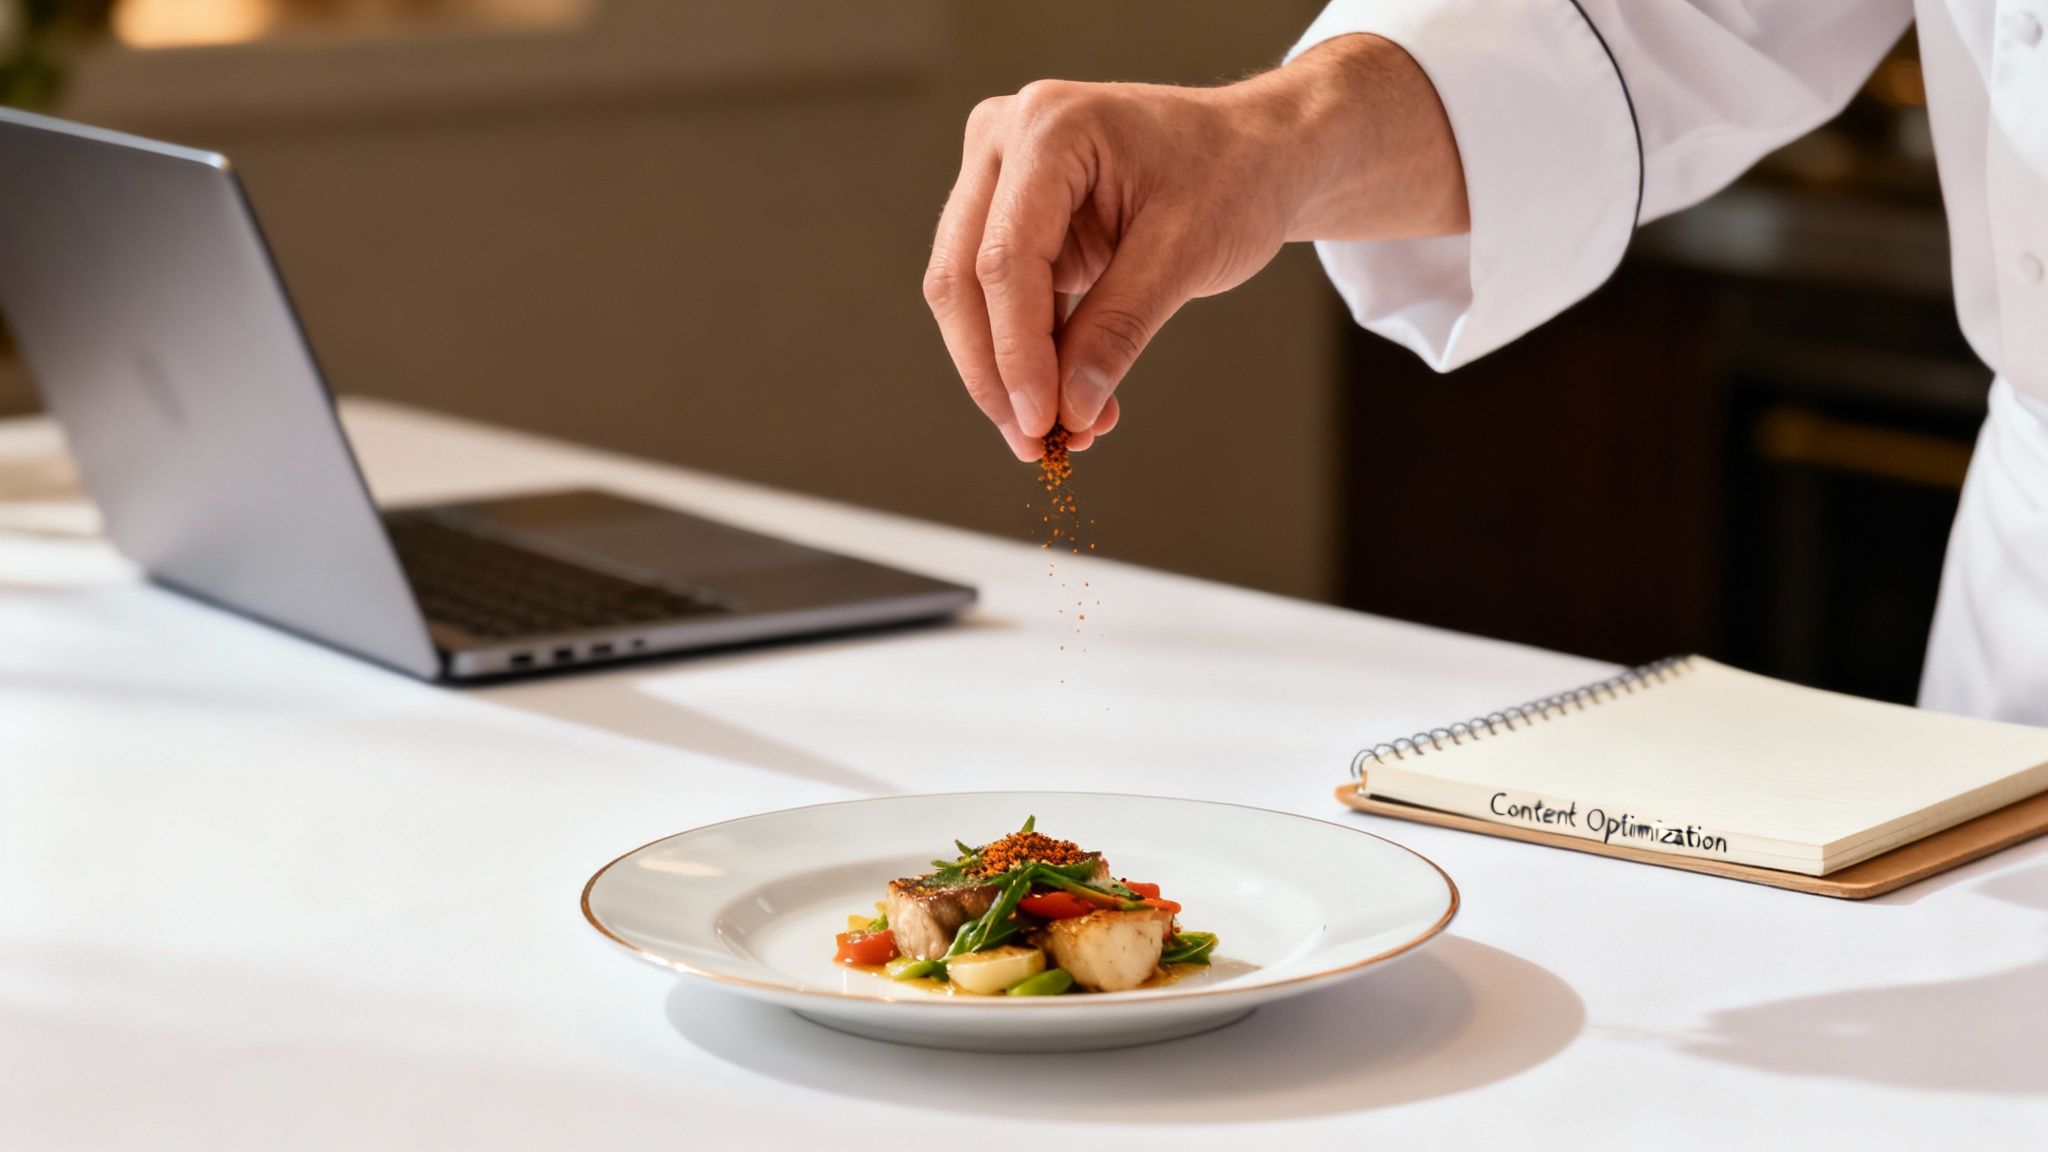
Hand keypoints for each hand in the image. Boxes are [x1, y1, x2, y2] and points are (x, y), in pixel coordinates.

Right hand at [923, 35, 1468, 460]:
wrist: (1256, 150)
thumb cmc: (1233, 173)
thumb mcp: (1187, 251)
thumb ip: (1120, 328)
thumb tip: (1070, 410)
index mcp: (1048, 127)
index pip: (1006, 258)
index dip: (1016, 351)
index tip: (1041, 422)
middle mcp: (1005, 140)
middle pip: (965, 278)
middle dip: (997, 373)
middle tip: (1036, 445)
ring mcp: (1000, 176)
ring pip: (969, 296)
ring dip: (1008, 374)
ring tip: (1062, 434)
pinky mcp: (1011, 217)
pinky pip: (1002, 298)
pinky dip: (1032, 356)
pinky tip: (1070, 403)